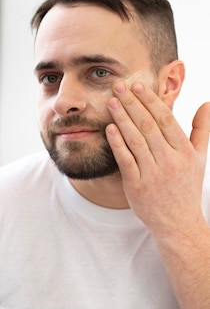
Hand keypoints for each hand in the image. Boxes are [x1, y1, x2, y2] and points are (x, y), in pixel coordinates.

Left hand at [105, 80, 209, 234]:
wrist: (178, 223)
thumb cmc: (186, 186)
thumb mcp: (199, 158)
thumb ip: (202, 130)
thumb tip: (207, 104)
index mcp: (185, 152)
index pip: (166, 120)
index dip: (150, 101)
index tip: (138, 85)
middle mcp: (170, 161)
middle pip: (148, 126)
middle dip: (132, 103)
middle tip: (118, 86)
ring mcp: (152, 174)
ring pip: (135, 140)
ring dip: (122, 119)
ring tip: (111, 101)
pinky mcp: (136, 186)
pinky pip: (125, 160)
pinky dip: (117, 143)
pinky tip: (110, 128)